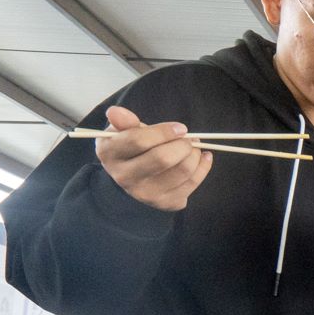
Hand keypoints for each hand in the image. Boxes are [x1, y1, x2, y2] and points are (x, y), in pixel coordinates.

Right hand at [94, 105, 211, 211]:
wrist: (134, 178)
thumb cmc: (131, 148)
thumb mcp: (123, 131)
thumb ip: (124, 121)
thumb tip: (115, 111)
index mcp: (110, 154)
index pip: (139, 141)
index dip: (164, 132)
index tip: (180, 128)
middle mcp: (124, 177)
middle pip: (163, 158)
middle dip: (183, 144)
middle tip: (189, 138)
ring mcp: (145, 194)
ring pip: (183, 170)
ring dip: (195, 154)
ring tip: (194, 146)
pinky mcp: (166, 203)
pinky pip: (193, 182)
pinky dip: (203, 165)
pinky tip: (203, 157)